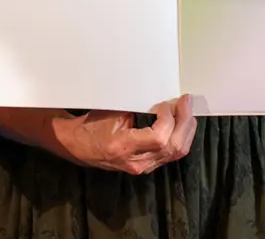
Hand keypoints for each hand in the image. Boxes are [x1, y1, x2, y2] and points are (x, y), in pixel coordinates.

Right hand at [53, 95, 196, 175]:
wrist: (77, 146)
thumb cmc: (90, 126)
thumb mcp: (111, 113)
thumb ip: (137, 108)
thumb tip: (160, 98)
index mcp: (124, 147)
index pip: (159, 138)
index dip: (167, 118)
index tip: (164, 103)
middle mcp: (136, 162)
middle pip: (174, 147)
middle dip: (184, 121)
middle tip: (185, 101)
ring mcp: (143, 167)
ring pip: (176, 152)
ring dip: (186, 130)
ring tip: (186, 111)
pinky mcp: (147, 166)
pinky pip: (171, 154)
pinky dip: (180, 138)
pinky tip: (180, 125)